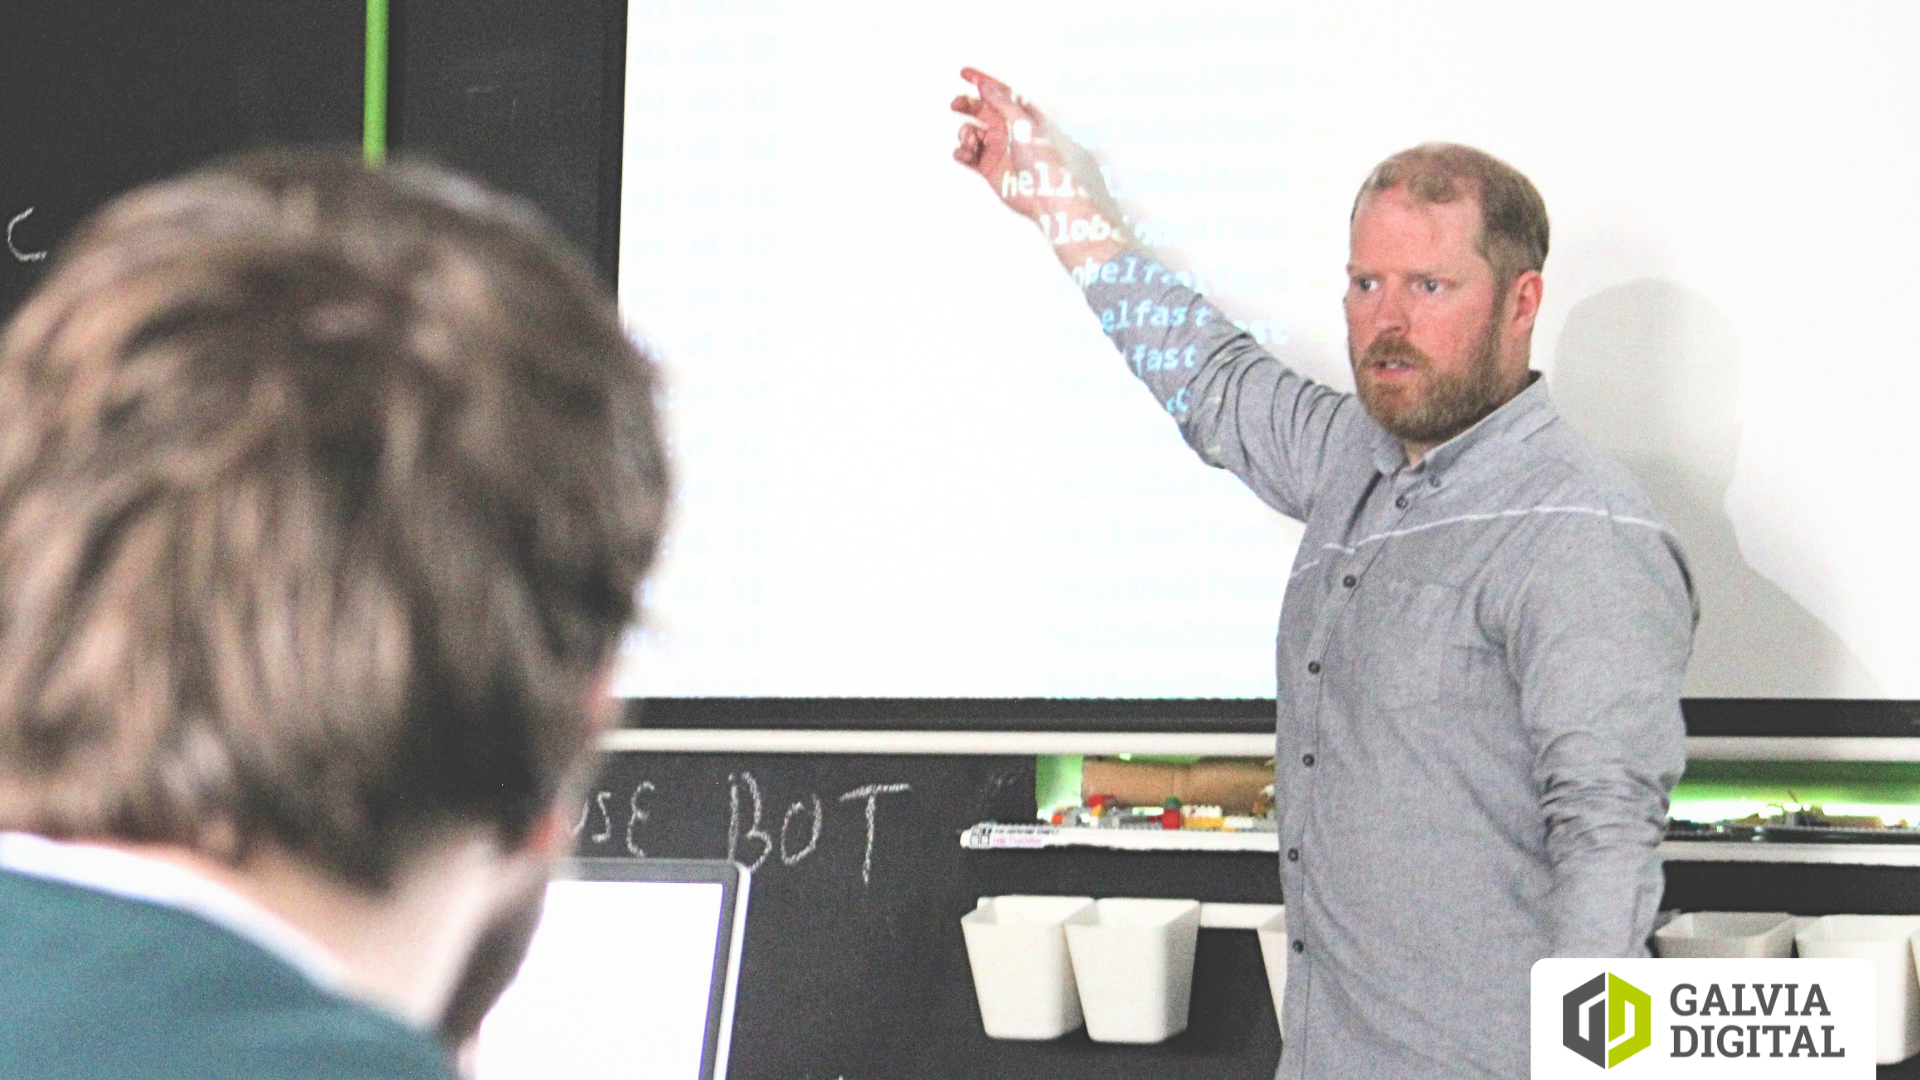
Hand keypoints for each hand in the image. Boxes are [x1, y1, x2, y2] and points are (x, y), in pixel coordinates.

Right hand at [951, 68, 1127, 264]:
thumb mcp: (1023, 124)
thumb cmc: (1042, 160)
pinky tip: (964, 153)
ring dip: (965, 133)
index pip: (998, 92)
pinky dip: (962, 152)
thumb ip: (1002, 103)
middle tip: (955, 105)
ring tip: (969, 142)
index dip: (981, 80)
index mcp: (1020, 115)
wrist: (1043, 194)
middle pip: (981, 110)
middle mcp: (1008, 130)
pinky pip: (968, 155)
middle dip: (966, 105)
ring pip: (972, 133)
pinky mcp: (989, 167)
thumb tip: (986, 87)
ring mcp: (997, 148)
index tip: (964, 73)